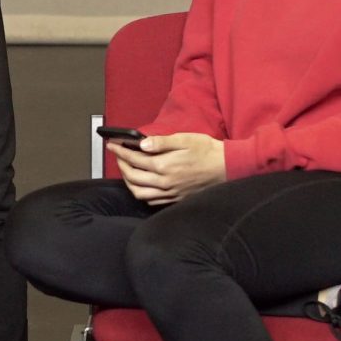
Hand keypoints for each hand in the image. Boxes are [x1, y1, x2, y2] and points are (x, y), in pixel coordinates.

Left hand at [109, 131, 226, 205]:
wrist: (227, 168)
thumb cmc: (207, 151)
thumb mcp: (185, 139)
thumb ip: (161, 143)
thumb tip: (141, 144)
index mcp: (165, 166)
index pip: (134, 159)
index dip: (121, 151)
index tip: (113, 145)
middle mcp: (164, 183)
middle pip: (132, 177)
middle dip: (121, 165)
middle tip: (118, 155)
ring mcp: (170, 193)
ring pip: (139, 193)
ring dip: (128, 182)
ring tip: (126, 170)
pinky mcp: (176, 199)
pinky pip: (152, 201)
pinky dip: (141, 193)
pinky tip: (141, 184)